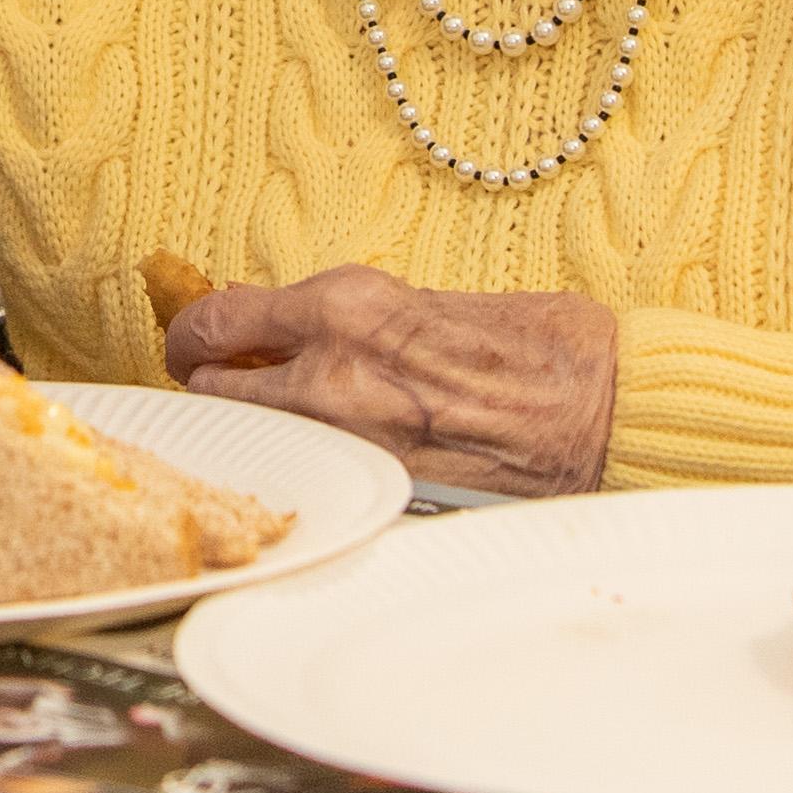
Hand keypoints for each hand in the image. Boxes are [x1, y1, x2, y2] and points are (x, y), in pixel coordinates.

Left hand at [163, 265, 618, 497]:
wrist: (600, 404)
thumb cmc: (530, 341)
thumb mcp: (419, 301)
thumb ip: (346, 320)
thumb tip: (285, 331)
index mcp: (342, 305)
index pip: (217, 321)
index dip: (192, 334)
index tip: (195, 339)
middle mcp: (332, 369)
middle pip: (211, 390)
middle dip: (207, 389)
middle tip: (217, 386)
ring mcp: (353, 441)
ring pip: (255, 440)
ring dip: (252, 430)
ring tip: (274, 420)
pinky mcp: (382, 491)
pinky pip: (313, 476)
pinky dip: (304, 465)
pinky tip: (326, 456)